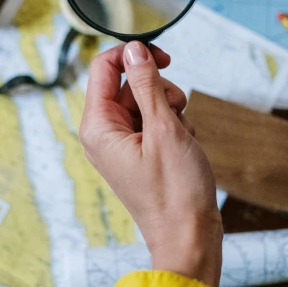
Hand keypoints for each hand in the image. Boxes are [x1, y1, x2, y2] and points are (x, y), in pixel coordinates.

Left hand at [79, 41, 222, 286]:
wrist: (190, 237)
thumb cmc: (175, 191)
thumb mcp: (163, 128)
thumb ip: (146, 84)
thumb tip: (134, 49)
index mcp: (97, 127)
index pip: (103, 68)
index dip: (133, 55)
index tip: (163, 58)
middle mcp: (104, 133)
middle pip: (128, 84)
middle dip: (158, 89)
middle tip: (175, 110)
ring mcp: (122, 144)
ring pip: (146, 101)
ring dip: (170, 108)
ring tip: (182, 135)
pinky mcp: (140, 152)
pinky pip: (156, 121)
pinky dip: (174, 126)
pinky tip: (184, 146)